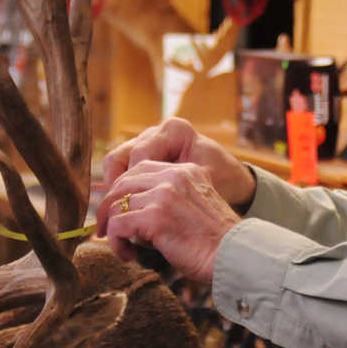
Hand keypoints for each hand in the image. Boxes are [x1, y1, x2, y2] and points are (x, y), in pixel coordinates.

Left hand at [95, 160, 241, 281]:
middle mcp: (174, 176)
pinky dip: (116, 243)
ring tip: (123, 249)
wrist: (235, 255)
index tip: (116, 212)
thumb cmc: (216, 242)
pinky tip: (128, 255)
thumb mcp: (195, 208)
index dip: (121, 191)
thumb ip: (170, 201)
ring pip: (116, 205)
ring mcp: (164, 195)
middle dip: (107, 208)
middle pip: (122, 184)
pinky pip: (118, 225)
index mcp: (185, 171)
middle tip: (105, 231)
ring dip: (113, 230)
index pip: (139, 169)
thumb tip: (132, 215)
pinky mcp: (155, 217)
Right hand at [102, 117, 255, 211]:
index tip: (129, 212)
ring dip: (114, 190)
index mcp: (175, 131)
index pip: (140, 157)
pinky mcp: (144, 155)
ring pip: (116, 162)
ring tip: (116, 216)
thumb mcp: (205, 183)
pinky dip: (120, 189)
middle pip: (120, 157)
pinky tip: (124, 211)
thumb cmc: (224, 180)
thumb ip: (178, 188)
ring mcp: (148, 142)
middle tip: (115, 216)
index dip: (131, 186)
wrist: (232, 179)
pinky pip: (122, 169)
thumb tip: (146, 207)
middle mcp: (157, 132)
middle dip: (115, 189)